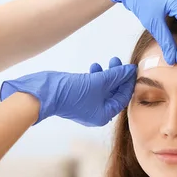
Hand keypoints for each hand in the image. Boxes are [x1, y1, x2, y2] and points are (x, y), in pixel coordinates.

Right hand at [0, 57, 135, 126]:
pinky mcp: (79, 97)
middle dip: (118, 76)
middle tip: (117, 60)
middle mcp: (97, 113)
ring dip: (108, 74)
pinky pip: (93, 87)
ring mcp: (87, 105)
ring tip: (108, 61)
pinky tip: (94, 67)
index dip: (128, 82)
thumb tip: (130, 69)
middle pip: (114, 92)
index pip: (123, 97)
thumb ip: (116, 76)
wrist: (44, 94)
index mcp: (104, 115)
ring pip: (104, 88)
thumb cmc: (72, 92)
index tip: (131, 67)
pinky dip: (96, 77)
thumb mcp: (98, 82)